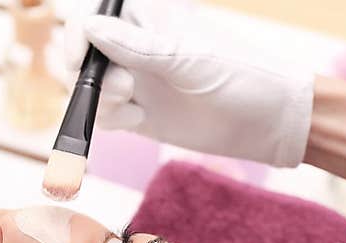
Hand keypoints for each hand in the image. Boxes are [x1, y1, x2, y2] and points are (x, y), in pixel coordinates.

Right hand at [65, 0, 314, 166]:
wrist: (267, 122)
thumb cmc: (239, 75)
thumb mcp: (185, 59)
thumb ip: (135, 47)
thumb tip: (89, 28)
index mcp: (147, 16)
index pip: (93, 17)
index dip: (78, 37)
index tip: (80, 59)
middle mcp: (135, 46)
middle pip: (83, 55)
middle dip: (89, 74)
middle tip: (123, 87)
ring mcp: (134, 80)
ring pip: (88, 89)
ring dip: (99, 100)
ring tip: (131, 104)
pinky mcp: (137, 113)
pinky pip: (103, 115)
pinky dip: (110, 120)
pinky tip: (138, 119)